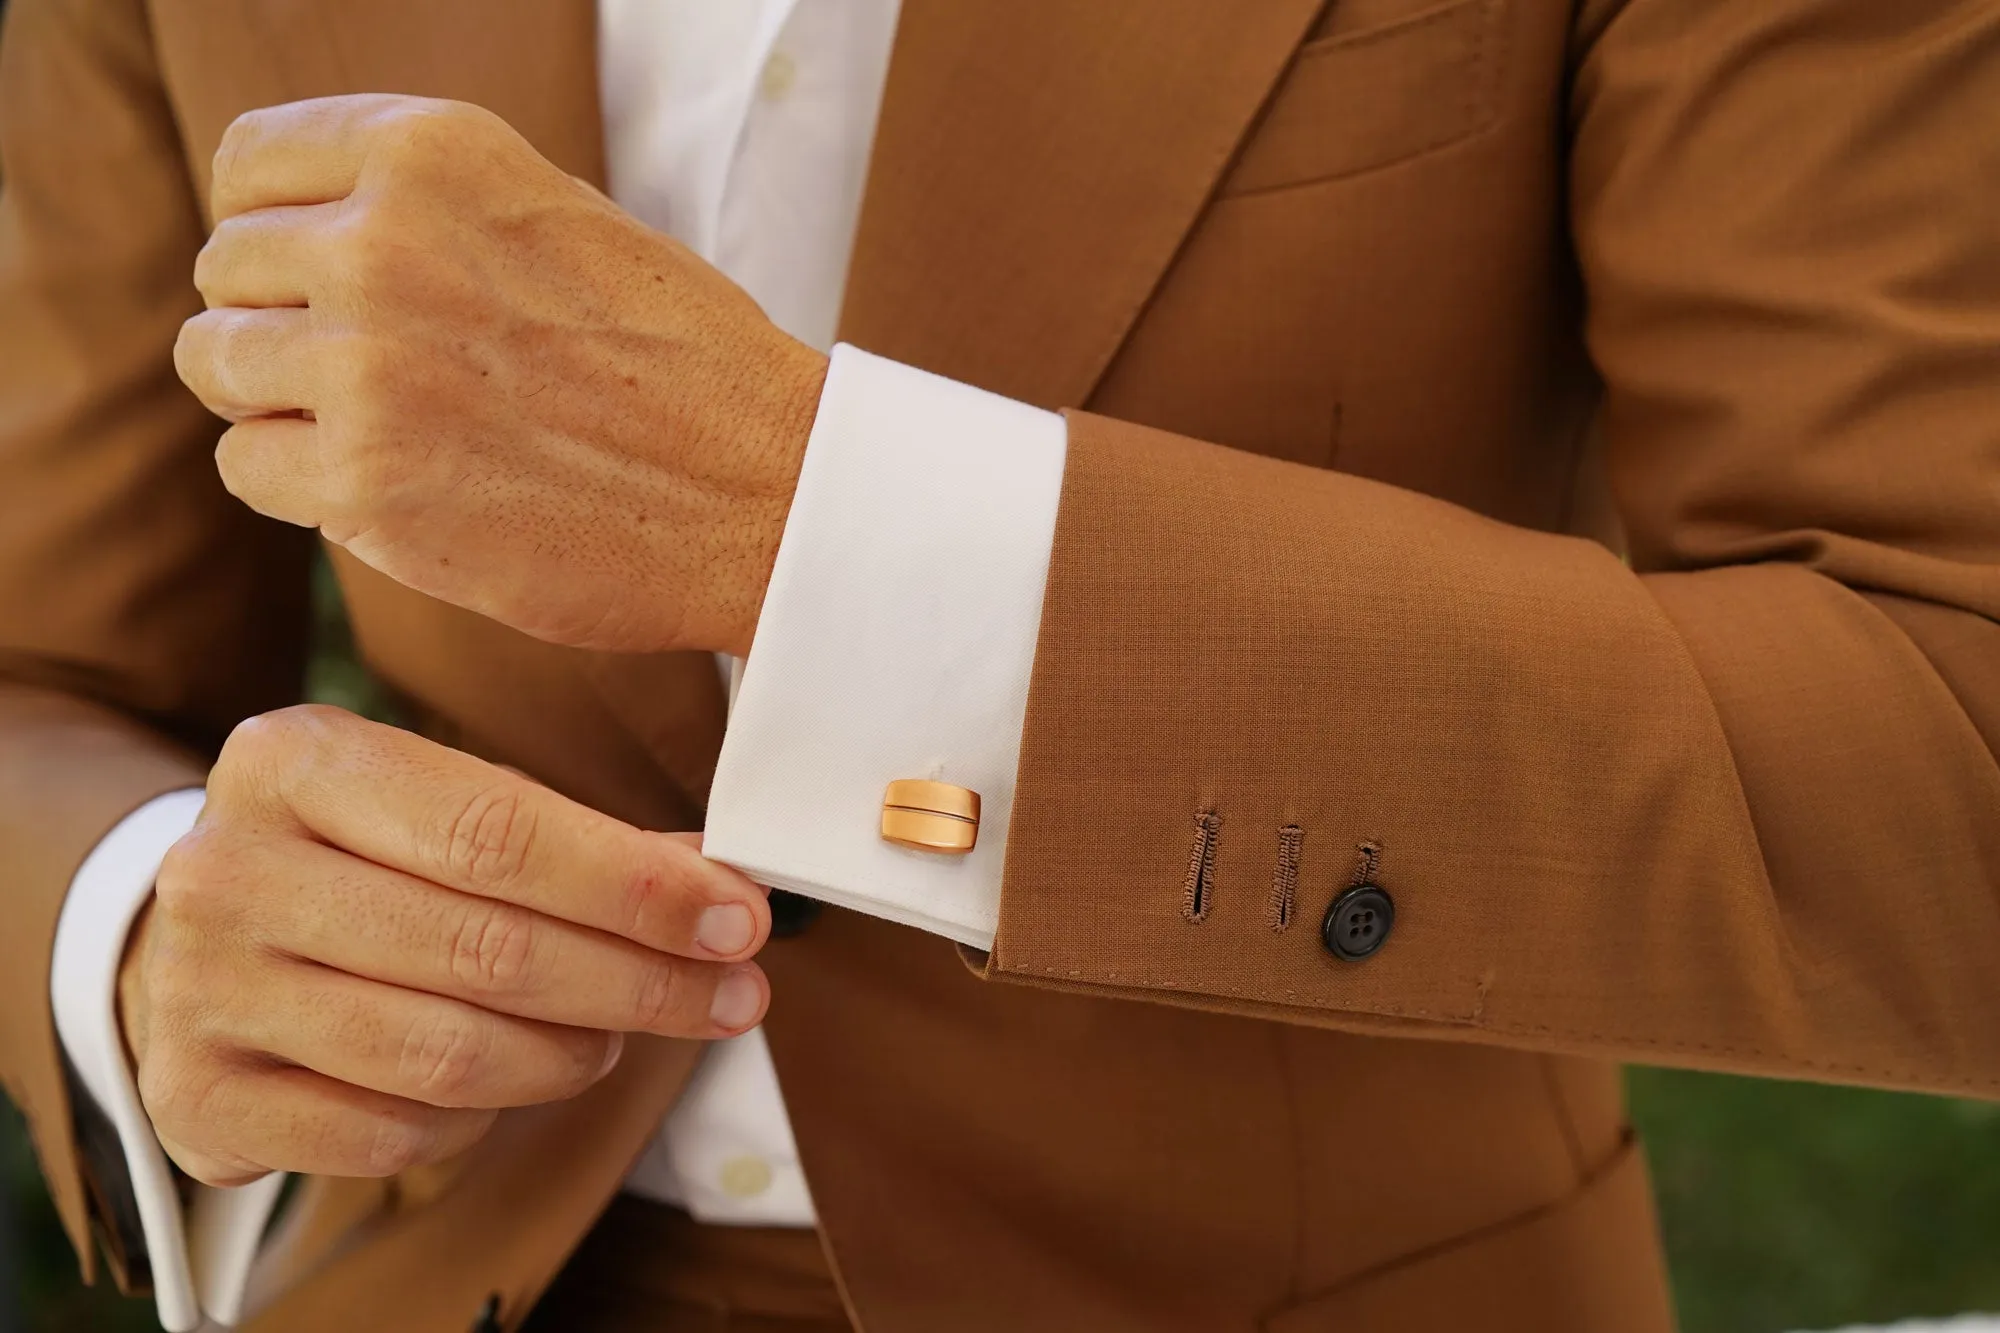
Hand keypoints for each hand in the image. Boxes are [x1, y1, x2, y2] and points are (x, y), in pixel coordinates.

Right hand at [119, 705, 772, 1185]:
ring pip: (445, 1053)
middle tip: (733, 997)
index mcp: (295, 761)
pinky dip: (481, 1120)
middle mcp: (227, 869)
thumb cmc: (361, 860)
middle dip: (638, 981)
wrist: (194, 938)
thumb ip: (581, 841)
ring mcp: (198, 989)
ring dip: (570, 1055)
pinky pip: (391, 1133)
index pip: (496, 832)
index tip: (740, 920)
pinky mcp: (198, 1099)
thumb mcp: (445, 806)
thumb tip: (728, 890)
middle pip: (482, 948)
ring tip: (618, 1038)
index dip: (635, 886)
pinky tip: (515, 1079)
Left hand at [173, 94, 827, 656]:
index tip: (321, 282)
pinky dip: (300, 483)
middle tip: (378, 378)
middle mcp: (382, 240)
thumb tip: (301, 241)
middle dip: (283, 324)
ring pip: (217, 364)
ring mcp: (367, 363)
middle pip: (227, 271)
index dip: (276, 231)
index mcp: (433, 152)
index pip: (250, 167)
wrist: (764, 490)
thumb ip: (427, 208)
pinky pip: (247, 464)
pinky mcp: (365, 481)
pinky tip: (390, 487)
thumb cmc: (680, 364)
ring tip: (382, 430)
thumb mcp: (557, 217)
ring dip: (282, 402)